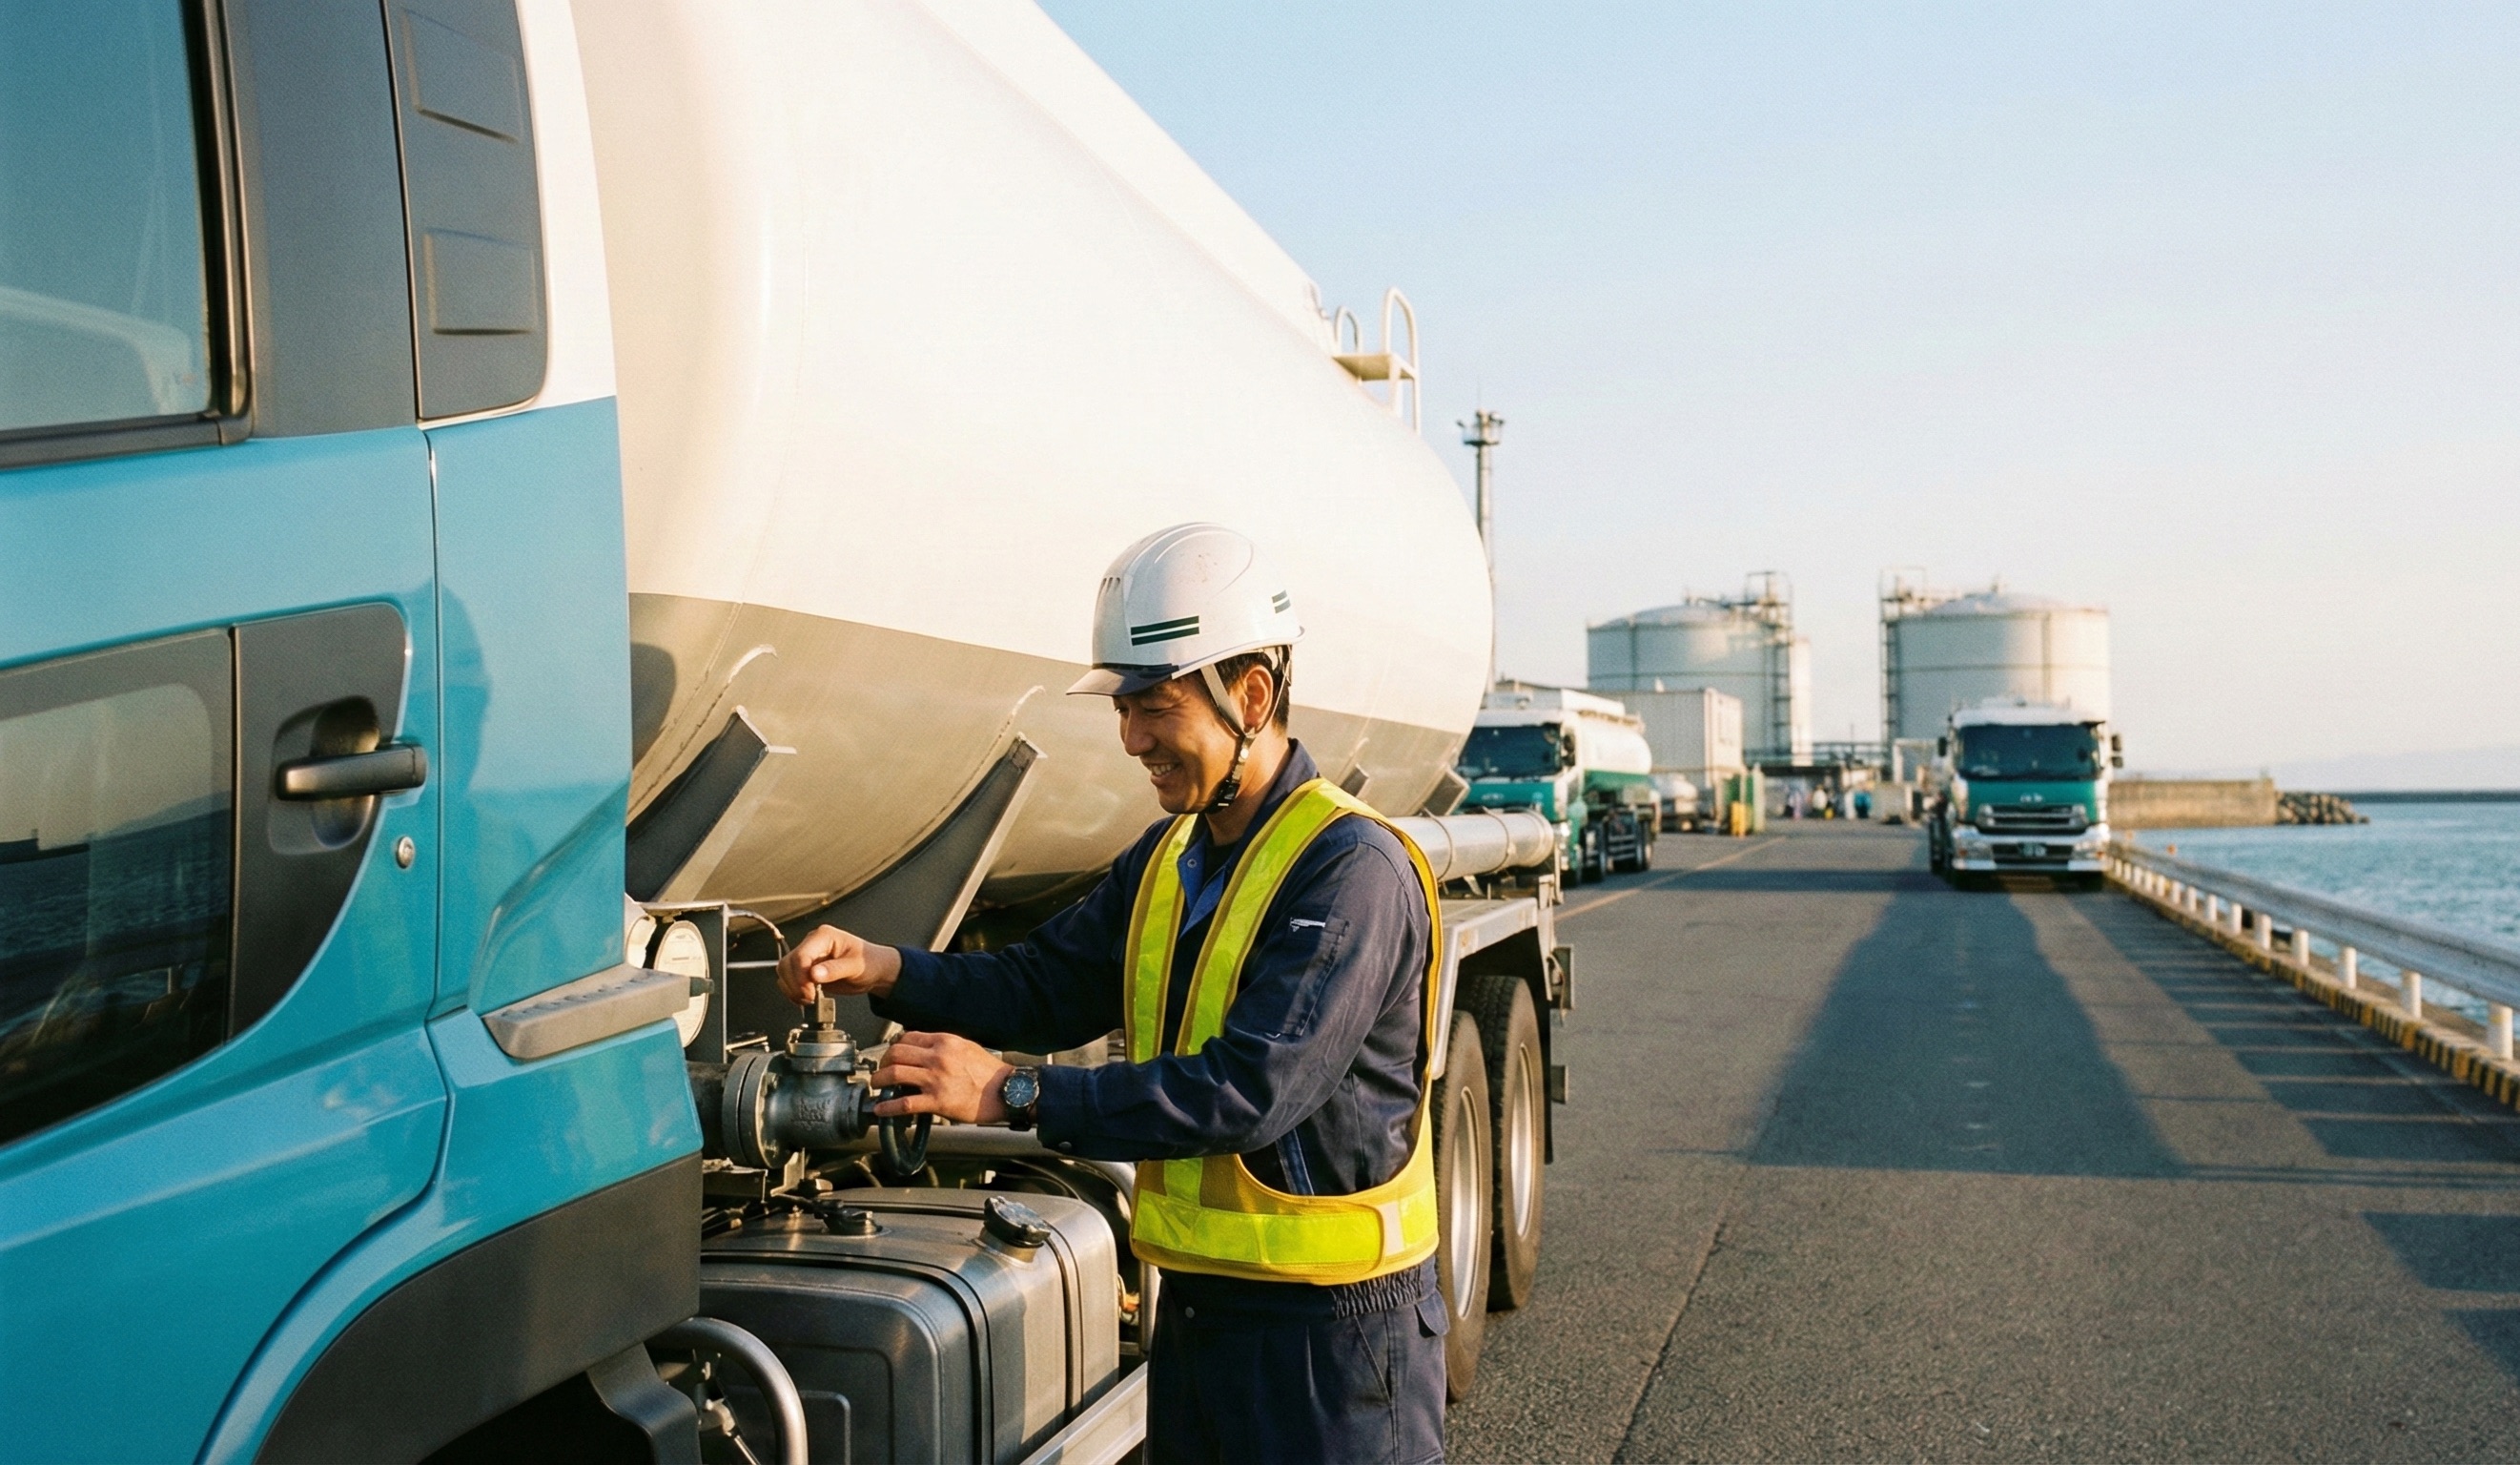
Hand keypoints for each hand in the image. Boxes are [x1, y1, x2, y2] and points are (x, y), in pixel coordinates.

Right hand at [776, 925, 901, 1004]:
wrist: (873, 970)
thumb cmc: (869, 962)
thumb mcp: (856, 966)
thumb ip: (835, 970)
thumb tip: (814, 974)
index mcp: (823, 936)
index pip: (801, 955)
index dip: (801, 976)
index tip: (810, 993)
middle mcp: (811, 944)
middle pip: (788, 963)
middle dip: (795, 984)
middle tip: (810, 998)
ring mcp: (807, 956)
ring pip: (784, 971)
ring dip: (792, 988)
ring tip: (809, 999)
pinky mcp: (805, 970)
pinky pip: (788, 979)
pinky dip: (792, 991)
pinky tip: (805, 998)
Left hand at [871, 1032, 1014, 1124]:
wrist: (1005, 1092)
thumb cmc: (989, 1072)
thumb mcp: (966, 1047)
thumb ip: (943, 1046)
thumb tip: (922, 1049)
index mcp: (945, 1041)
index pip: (907, 1038)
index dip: (894, 1047)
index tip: (891, 1056)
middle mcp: (938, 1057)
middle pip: (896, 1053)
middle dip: (882, 1063)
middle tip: (881, 1071)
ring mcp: (936, 1079)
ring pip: (895, 1075)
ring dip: (880, 1081)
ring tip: (877, 1086)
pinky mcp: (937, 1101)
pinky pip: (904, 1103)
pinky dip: (888, 1107)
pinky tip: (881, 1109)